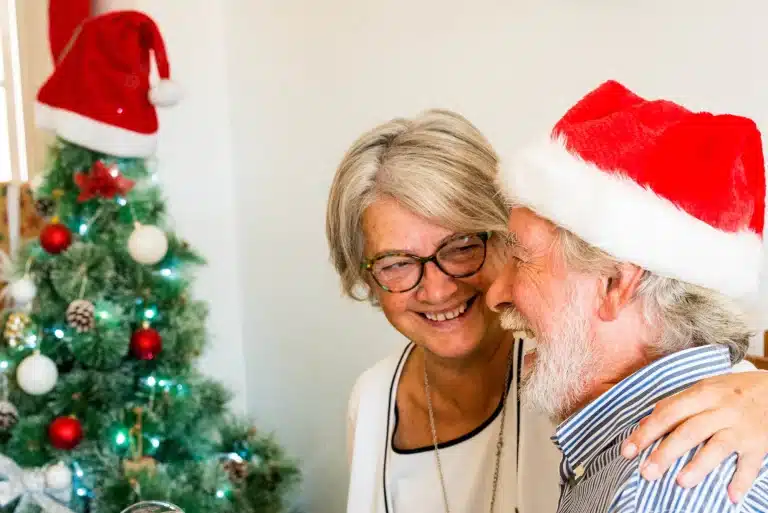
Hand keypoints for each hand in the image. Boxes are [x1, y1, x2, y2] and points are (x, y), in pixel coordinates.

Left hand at [620, 371, 767, 502]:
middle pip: (689, 431)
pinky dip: (742, 481)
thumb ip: (674, 405)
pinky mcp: (760, 443)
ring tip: (680, 482)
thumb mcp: (703, 390)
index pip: (668, 413)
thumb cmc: (731, 391)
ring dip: (699, 466)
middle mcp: (721, 409)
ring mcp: (741, 427)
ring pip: (717, 447)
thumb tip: (644, 424)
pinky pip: (750, 464)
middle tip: (646, 473)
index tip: (628, 451)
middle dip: (665, 453)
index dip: (646, 433)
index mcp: (702, 394)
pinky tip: (731, 496)